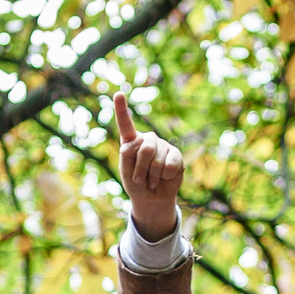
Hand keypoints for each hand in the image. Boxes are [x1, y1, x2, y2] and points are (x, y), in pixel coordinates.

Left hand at [113, 92, 183, 238]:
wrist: (152, 199)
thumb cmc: (136, 183)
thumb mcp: (125, 171)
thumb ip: (127, 154)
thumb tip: (140, 141)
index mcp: (132, 141)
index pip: (126, 124)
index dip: (122, 109)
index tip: (118, 94)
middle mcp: (148, 140)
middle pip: (145, 148)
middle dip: (141, 169)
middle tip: (140, 179)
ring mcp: (163, 146)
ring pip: (157, 159)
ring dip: (152, 176)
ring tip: (151, 181)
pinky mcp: (176, 155)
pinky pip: (170, 165)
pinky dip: (165, 176)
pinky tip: (165, 177)